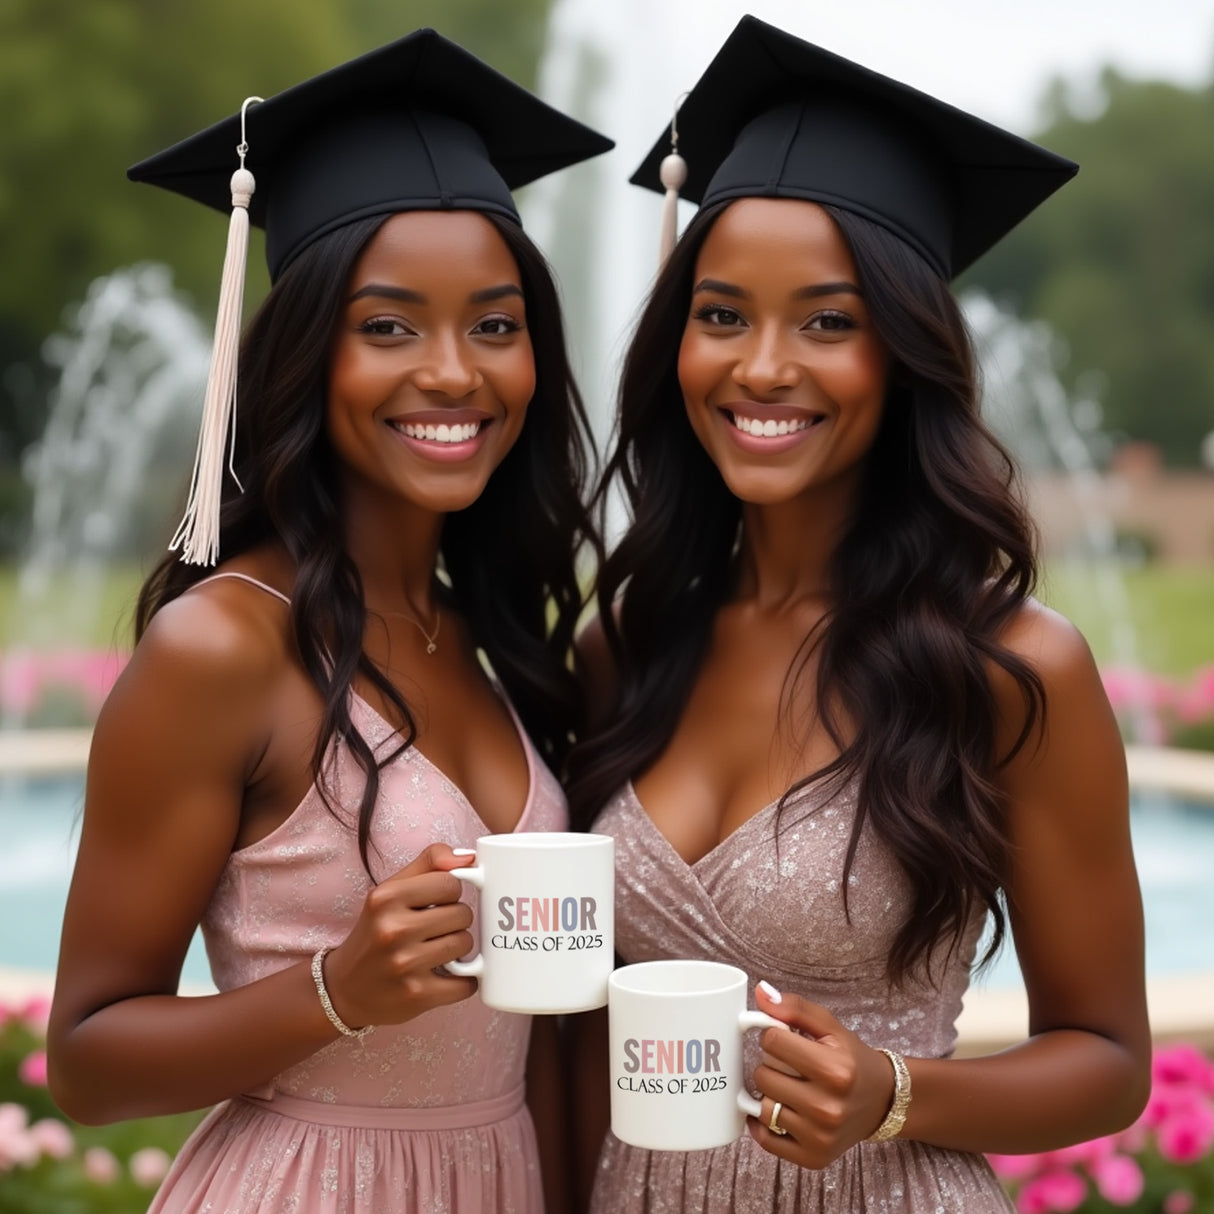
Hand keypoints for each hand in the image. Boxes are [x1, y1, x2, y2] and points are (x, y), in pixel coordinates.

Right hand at [317, 844, 477, 1030]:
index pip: (450, 883)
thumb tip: (469, 858)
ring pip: (465, 944)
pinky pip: (466, 984)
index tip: (436, 903)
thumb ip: (429, 863)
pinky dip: (463, 981)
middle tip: (435, 930)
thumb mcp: (391, 890)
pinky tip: (447, 976)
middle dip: (455, 921)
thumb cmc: (376, 932)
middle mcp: (392, 930)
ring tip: (437, 951)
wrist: (344, 989)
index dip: (449, 893)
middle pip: (462, 914)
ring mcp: (404, 965)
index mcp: (386, 898)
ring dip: (459, 949)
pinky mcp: (416, 996)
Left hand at [746, 981, 897, 1167]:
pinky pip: (766, 1140)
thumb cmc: (852, 1060)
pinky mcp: (814, 1157)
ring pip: (763, 1106)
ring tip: (791, 1087)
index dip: (775, 1036)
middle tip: (792, 1066)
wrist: (882, 1101)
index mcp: (836, 1070)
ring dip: (771, 1093)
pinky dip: (765, 1125)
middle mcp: (829, 1107)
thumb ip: (794, 1008)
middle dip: (772, 1065)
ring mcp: (821, 1136)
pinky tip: (781, 1110)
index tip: (786, 1040)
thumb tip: (760, 992)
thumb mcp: (830, 1027)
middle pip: (763, 1075)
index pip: (772, 1042)